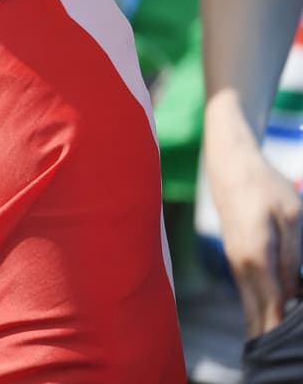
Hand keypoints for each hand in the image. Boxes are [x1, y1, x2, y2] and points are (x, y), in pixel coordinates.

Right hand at [205, 109, 301, 336]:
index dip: (281, 331)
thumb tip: (294, 292)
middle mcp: (242, 263)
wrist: (230, 163)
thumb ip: (292, 256)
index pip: (272, 305)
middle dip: (268, 336)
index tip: (286, 352)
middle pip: (258, 309)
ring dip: (262, 322)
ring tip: (271, 347)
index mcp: (257, 256)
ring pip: (251, 300)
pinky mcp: (236, 253)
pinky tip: (268, 314)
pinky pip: (249, 287)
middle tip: (278, 361)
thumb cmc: (265, 185)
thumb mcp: (291, 217)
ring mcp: (235, 258)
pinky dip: (259, 304)